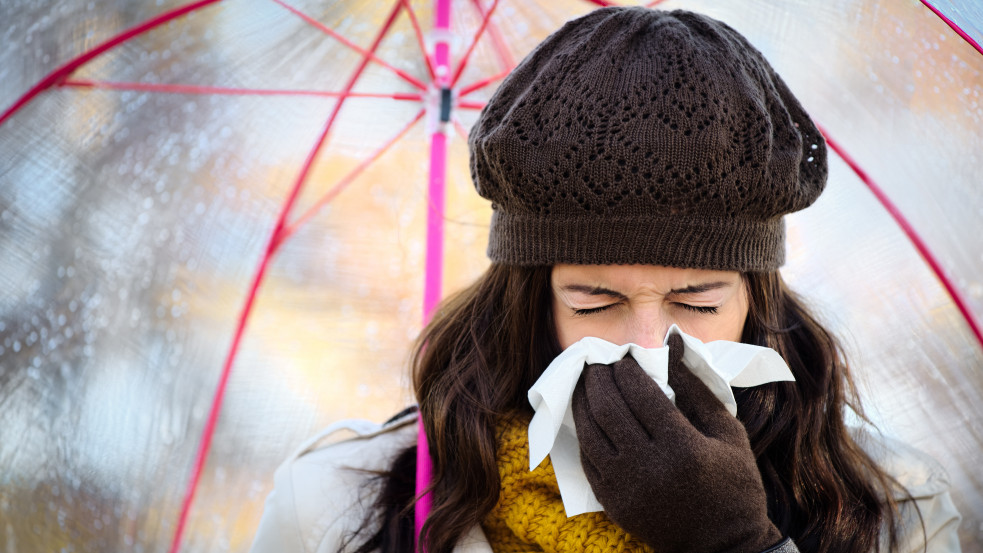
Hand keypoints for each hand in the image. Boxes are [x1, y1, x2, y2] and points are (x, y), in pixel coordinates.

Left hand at [572, 333, 782, 552]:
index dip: (626, 369)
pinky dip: (584, 433)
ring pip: (589, 433)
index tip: (623, 356)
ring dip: (583, 401)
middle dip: (598, 378)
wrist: (723, 545)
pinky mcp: (614, 504)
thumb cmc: (734, 484)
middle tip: (597, 362)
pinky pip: (588, 460)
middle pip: (609, 409)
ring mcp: (627, 488)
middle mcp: (650, 467)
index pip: (641, 394)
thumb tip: (672, 344)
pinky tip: (587, 416)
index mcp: (683, 447)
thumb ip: (697, 387)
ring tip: (586, 383)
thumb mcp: (728, 432)